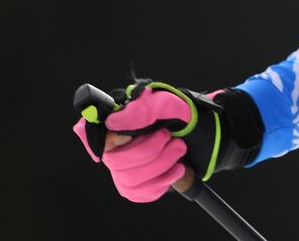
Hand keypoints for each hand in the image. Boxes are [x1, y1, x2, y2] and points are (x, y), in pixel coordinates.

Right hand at [73, 80, 262, 202]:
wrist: (206, 135)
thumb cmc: (185, 117)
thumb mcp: (170, 104)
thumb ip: (142, 110)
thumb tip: (111, 121)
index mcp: (119, 121)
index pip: (91, 133)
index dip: (104, 139)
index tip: (126, 136)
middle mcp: (116, 146)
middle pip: (116, 161)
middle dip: (150, 151)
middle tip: (171, 139)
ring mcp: (124, 167)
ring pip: (129, 179)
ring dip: (161, 166)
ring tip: (179, 151)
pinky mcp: (137, 185)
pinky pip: (139, 193)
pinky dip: (162, 183)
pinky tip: (176, 170)